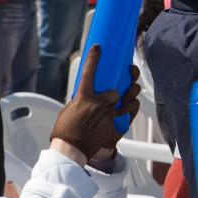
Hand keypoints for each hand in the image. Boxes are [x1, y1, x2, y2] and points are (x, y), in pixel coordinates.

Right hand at [49, 45, 139, 161]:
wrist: (71, 149)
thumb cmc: (66, 130)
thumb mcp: (69, 109)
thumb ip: (82, 99)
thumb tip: (88, 95)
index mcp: (85, 97)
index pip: (89, 72)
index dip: (94, 58)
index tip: (98, 47)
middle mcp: (100, 104)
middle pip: (119, 89)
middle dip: (125, 85)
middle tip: (129, 77)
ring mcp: (110, 115)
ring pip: (130, 100)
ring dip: (131, 97)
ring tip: (131, 94)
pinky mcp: (117, 125)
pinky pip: (131, 113)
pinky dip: (131, 109)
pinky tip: (130, 106)